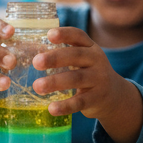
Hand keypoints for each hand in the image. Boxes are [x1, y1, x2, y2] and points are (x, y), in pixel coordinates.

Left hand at [30, 27, 142, 142]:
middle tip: (36, 62)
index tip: (49, 35)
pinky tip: (51, 108)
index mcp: (90, 47)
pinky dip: (65, 106)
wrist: (114, 95)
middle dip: (55, 58)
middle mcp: (96, 61)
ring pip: (76, 79)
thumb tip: (28, 49)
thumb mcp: (82, 59)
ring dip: (55, 82)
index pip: (78, 36)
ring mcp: (99, 80)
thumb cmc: (89, 72)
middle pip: (75, 56)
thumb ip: (63, 53)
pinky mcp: (97, 98)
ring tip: (37, 87)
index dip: (65, 34)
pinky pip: (80, 102)